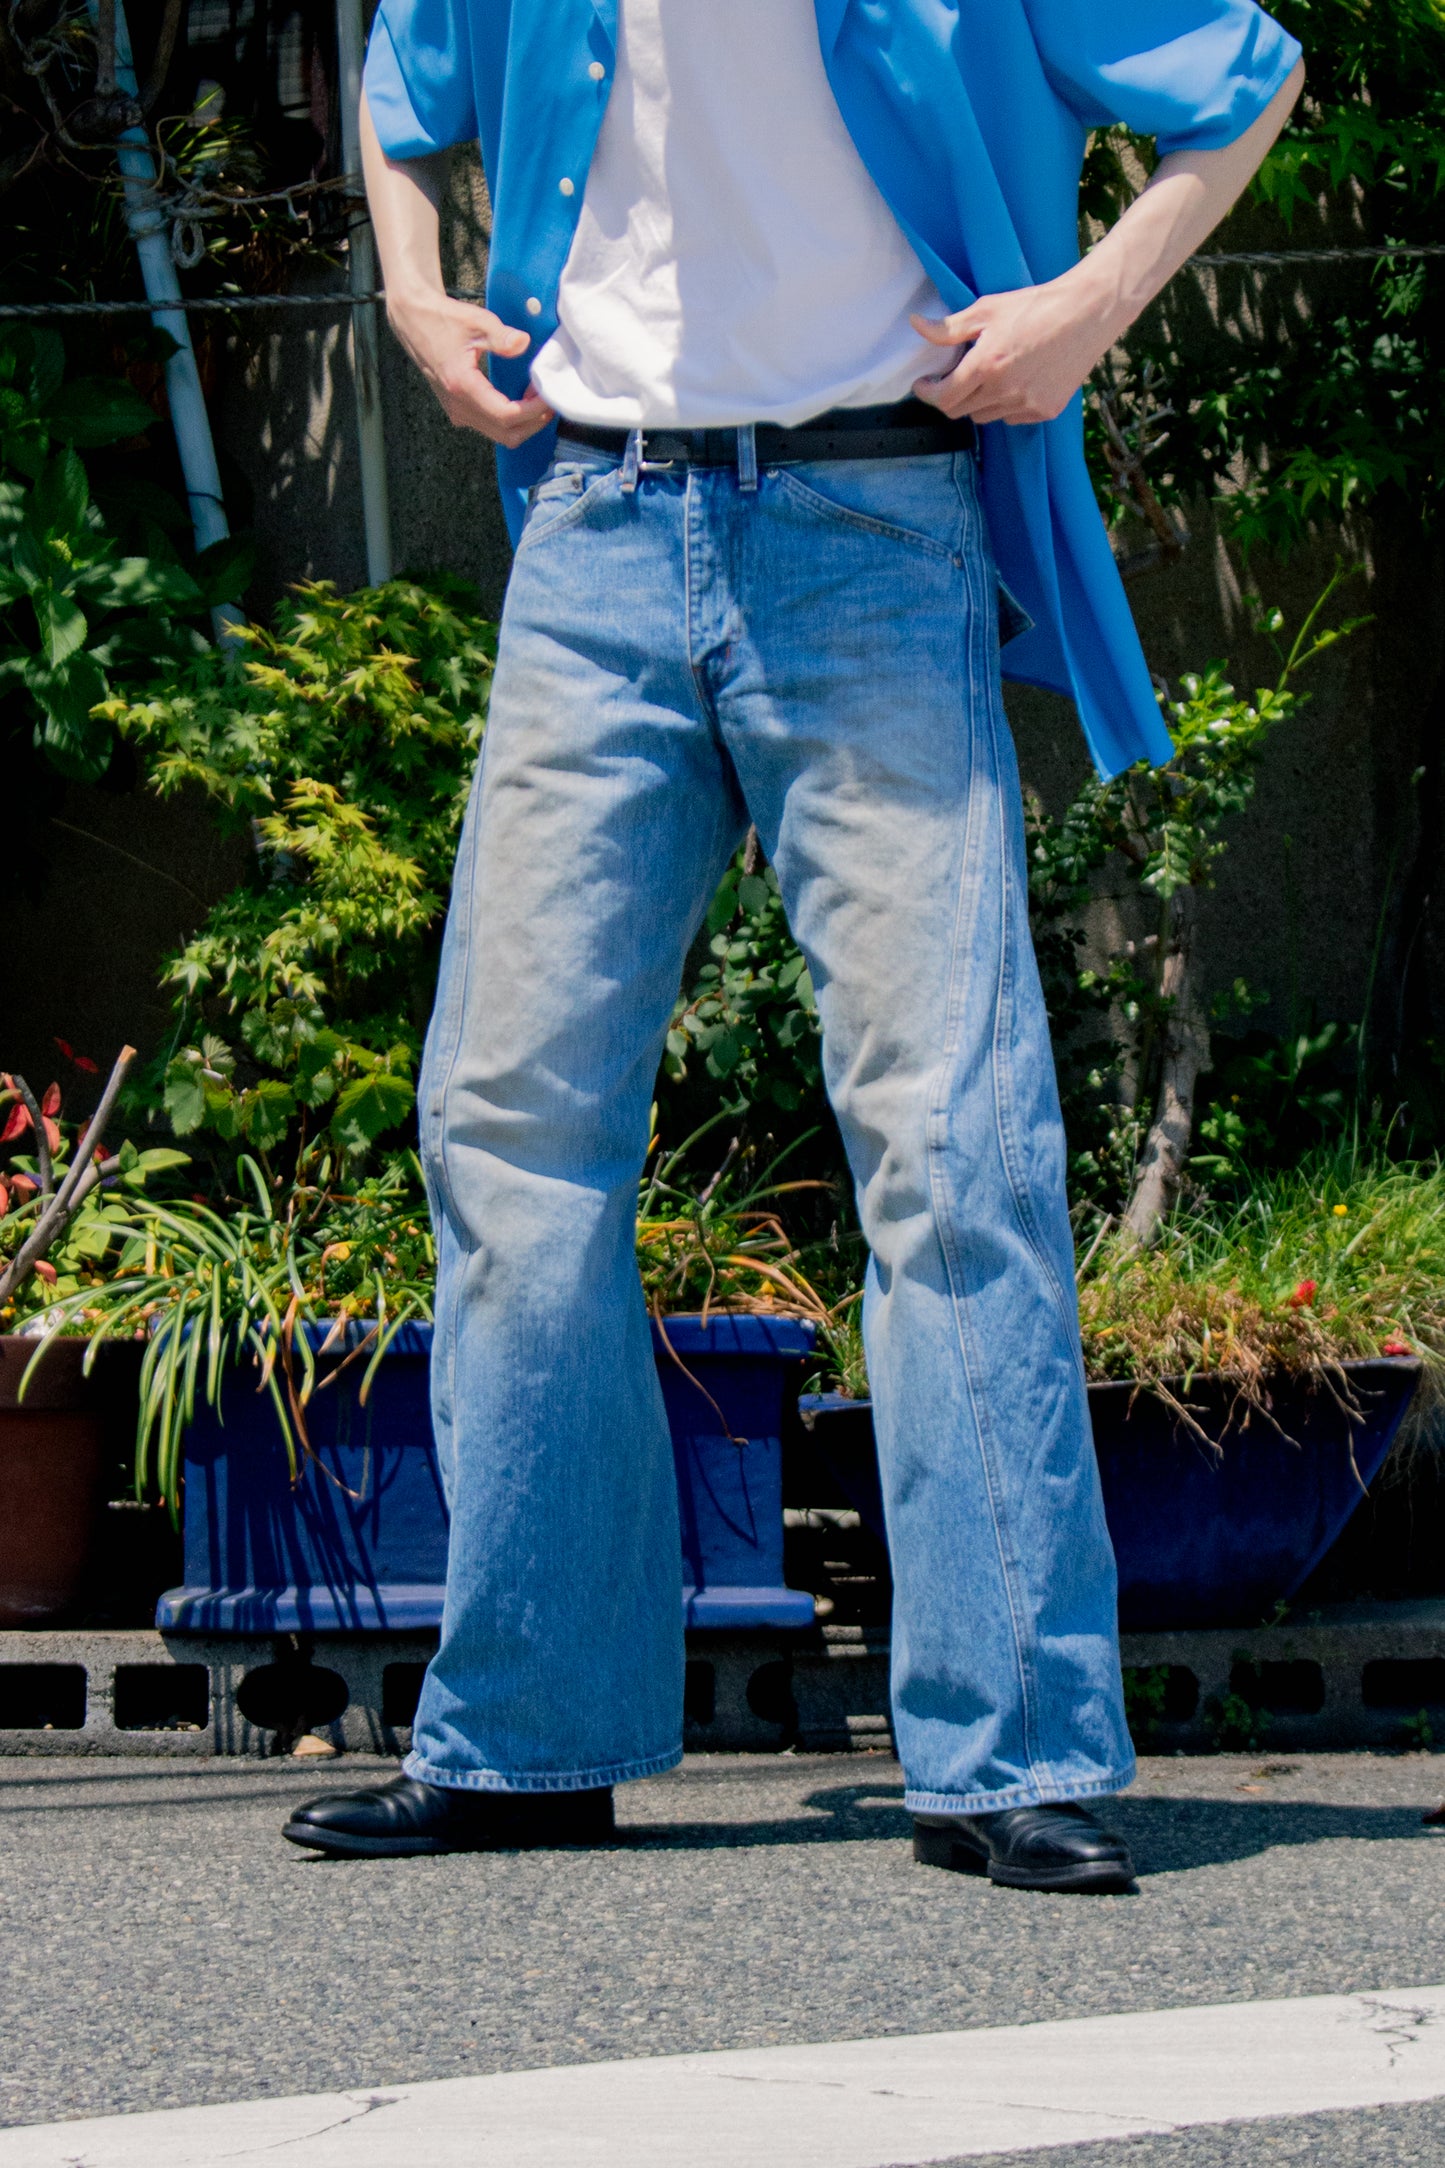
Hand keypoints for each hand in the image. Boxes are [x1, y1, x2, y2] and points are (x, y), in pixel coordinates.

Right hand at [386, 288, 554, 449]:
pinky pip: (489, 426)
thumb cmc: (443, 318)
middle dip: (533, 423)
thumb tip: (523, 343)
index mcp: (462, 386)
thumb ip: (501, 336)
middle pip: (506, 434)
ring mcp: (456, 411)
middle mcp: (458, 406)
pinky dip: (509, 420)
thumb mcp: (476, 321)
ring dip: (523, 423)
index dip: (533, 410)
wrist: (413, 320)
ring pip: (499, 435)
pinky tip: (519, 399)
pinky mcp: (457, 410)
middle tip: (549, 401)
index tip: (548, 395)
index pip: (506, 415)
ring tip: (537, 399)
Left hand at [911, 276, 1118, 427]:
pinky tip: (1016, 381)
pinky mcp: (1046, 411)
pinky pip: (1012, 417)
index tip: (925, 384)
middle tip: (954, 378)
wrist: (1086, 313)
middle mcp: (1004, 391)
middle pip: (961, 412)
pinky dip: (1006, 405)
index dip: (928, 393)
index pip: (944, 398)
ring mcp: (1027, 405)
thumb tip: (915, 325)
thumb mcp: (987, 310)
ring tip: (989, 376)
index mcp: (986, 366)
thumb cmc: (1035, 306)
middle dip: (951, 397)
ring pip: (986, 416)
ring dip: (979, 401)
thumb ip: (949, 327)